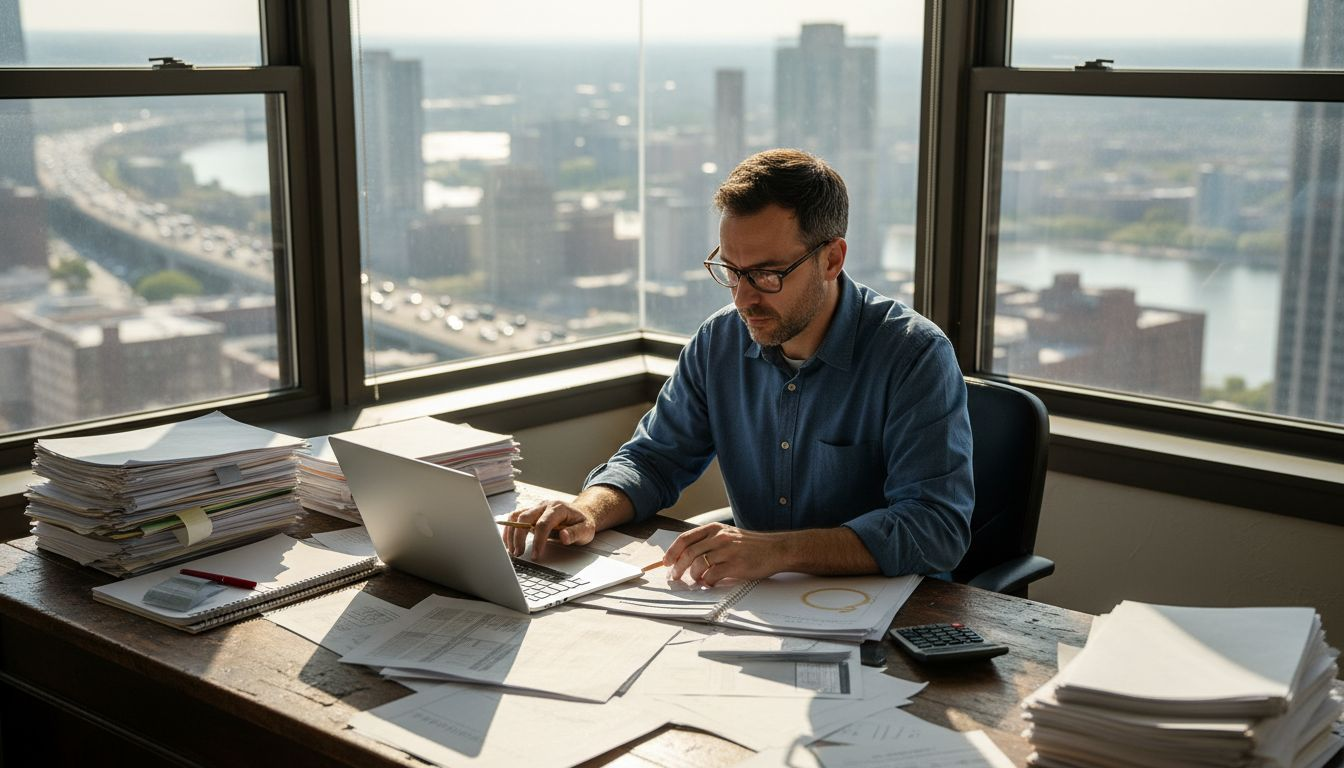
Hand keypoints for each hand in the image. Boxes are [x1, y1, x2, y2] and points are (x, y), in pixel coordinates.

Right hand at [503, 500, 597, 560]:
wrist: (581, 513)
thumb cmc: (583, 522)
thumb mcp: (586, 529)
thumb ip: (576, 533)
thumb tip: (564, 537)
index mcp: (558, 508)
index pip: (543, 524)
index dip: (538, 540)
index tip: (535, 555)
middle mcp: (545, 505)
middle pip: (524, 517)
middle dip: (519, 537)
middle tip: (518, 553)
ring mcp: (536, 508)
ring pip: (516, 516)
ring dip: (511, 533)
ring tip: (512, 550)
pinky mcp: (531, 513)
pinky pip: (515, 518)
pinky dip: (509, 530)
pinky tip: (509, 543)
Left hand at [663, 523, 793, 585]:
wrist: (776, 549)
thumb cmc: (752, 545)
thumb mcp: (728, 535)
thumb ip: (709, 542)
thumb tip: (686, 556)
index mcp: (715, 529)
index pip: (685, 538)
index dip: (672, 551)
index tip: (666, 562)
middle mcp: (720, 537)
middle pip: (688, 552)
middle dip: (678, 567)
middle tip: (675, 576)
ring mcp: (728, 550)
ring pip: (698, 564)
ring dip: (693, 576)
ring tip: (695, 581)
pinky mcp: (736, 564)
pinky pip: (712, 575)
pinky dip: (707, 581)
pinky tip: (709, 583)